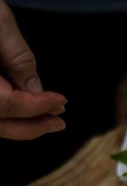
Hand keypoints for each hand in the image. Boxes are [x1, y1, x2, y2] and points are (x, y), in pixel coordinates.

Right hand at [0, 0, 65, 139]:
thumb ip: (19, 58)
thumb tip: (38, 90)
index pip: (5, 104)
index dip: (37, 107)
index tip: (61, 102)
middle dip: (31, 126)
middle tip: (58, 121)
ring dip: (19, 125)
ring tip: (48, 120)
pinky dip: (6, 117)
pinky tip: (26, 113)